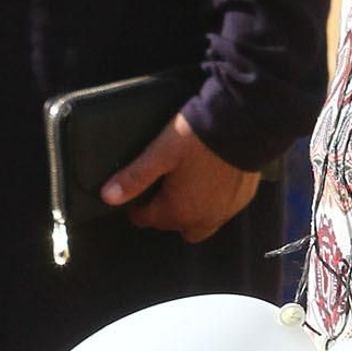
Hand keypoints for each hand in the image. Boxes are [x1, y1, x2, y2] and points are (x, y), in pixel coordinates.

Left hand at [101, 111, 259, 242]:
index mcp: (178, 211)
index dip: (138, 207)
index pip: (148, 219)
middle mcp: (203, 219)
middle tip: (164, 188)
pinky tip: (213, 182)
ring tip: (188, 187)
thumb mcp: (161, 152)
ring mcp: (226, 211)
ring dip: (192, 212)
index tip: (137, 192)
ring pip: (202, 224)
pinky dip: (214, 203)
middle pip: (176, 226)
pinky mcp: (243, 199)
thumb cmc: (198, 138)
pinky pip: (222, 211)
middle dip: (166, 214)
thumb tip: (107, 197)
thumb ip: (135, 176)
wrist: (244, 124)